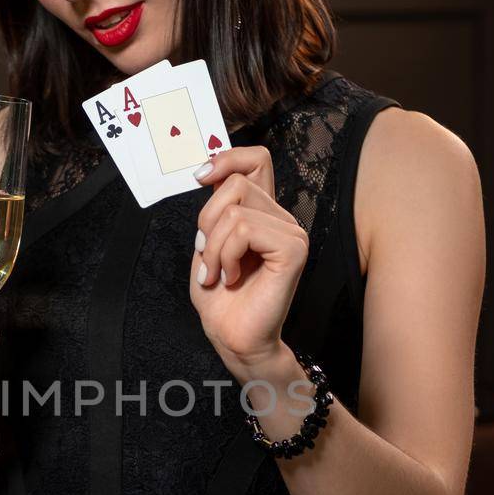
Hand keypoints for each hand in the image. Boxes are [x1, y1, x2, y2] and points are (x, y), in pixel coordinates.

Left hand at [189, 144, 307, 384]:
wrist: (233, 337)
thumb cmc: (220, 298)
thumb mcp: (206, 244)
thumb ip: (213, 211)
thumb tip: (209, 173)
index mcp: (262, 213)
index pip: (256, 160)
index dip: (228, 158)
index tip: (200, 177)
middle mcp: (281, 218)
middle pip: (236, 184)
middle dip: (207, 221)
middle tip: (207, 257)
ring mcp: (291, 232)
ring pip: (236, 211)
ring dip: (213, 247)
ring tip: (218, 273)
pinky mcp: (293, 250)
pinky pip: (244, 230)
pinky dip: (226, 255)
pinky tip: (232, 277)